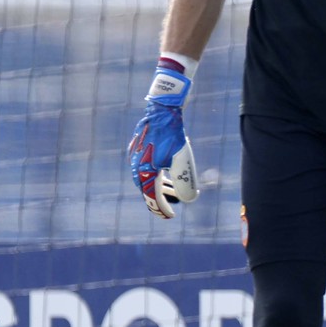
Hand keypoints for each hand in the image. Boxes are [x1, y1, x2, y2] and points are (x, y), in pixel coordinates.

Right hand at [127, 65, 199, 218]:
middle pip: (146, 190)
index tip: (171, 216)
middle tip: (168, 210)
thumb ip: (185, 182)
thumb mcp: (183, 159)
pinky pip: (145, 168)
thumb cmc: (173, 134)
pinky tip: (166, 175)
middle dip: (158, 200)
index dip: (162, 209)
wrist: (163, 110)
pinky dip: (156, 175)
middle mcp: (136, 165)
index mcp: (145, 170)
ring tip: (173, 193)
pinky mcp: (138, 149)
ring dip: (159, 188)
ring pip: (146, 179)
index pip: (152, 197)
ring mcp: (136, 156)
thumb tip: (189, 200)